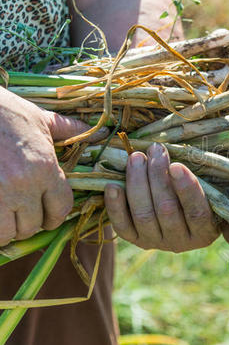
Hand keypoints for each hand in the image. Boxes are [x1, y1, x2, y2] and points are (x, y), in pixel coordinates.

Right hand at [0, 88, 107, 245]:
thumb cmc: (4, 111)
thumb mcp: (40, 119)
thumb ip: (70, 130)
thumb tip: (103, 132)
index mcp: (44, 168)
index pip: (61, 208)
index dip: (55, 214)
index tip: (47, 213)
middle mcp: (23, 185)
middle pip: (34, 225)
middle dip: (29, 222)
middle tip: (22, 213)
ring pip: (9, 233)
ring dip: (8, 228)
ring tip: (6, 214)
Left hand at [104, 143, 228, 251]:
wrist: (180, 214)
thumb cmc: (201, 193)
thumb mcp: (210, 190)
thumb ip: (205, 181)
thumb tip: (204, 157)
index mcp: (205, 231)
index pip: (196, 212)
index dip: (186, 189)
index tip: (176, 166)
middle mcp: (181, 242)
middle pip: (167, 210)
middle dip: (158, 176)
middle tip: (155, 149)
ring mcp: (156, 242)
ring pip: (144, 215)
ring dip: (137, 183)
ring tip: (136, 157)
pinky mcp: (136, 240)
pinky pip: (123, 226)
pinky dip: (116, 206)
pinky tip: (112, 185)